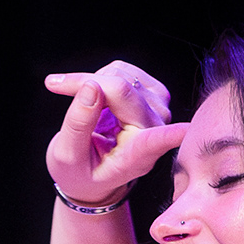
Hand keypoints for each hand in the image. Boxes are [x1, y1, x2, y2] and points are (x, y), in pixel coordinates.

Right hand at [44, 62, 188, 205]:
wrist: (94, 173)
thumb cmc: (80, 172)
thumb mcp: (67, 156)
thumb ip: (78, 124)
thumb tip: (91, 86)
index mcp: (136, 156)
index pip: (155, 143)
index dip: (170, 134)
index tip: (186, 130)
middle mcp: (154, 131)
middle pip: (121, 89)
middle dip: (85, 84)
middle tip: (56, 86)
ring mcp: (157, 110)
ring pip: (120, 75)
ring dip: (93, 81)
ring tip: (82, 106)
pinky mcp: (154, 93)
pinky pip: (123, 69)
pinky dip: (102, 76)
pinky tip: (97, 98)